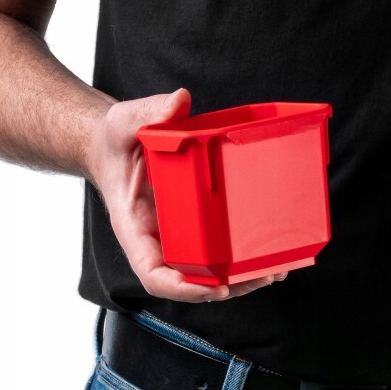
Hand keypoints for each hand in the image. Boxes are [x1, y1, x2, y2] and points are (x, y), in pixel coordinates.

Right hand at [87, 88, 287, 301]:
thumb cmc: (115, 141)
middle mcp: (157, 237)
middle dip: (227, 286)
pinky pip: (216, 247)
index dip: (182, 287)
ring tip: (275, 271)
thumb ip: (148, 111)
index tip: (214, 287)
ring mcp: (176, 233)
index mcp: (135, 225)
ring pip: (207, 269)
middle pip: (190, 279)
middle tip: (262, 277)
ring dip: (240, 277)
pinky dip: (240, 256)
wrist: (115, 145)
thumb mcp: (125, 122)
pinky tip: (268, 252)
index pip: (152, 271)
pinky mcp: (194, 222)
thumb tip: (178, 102)